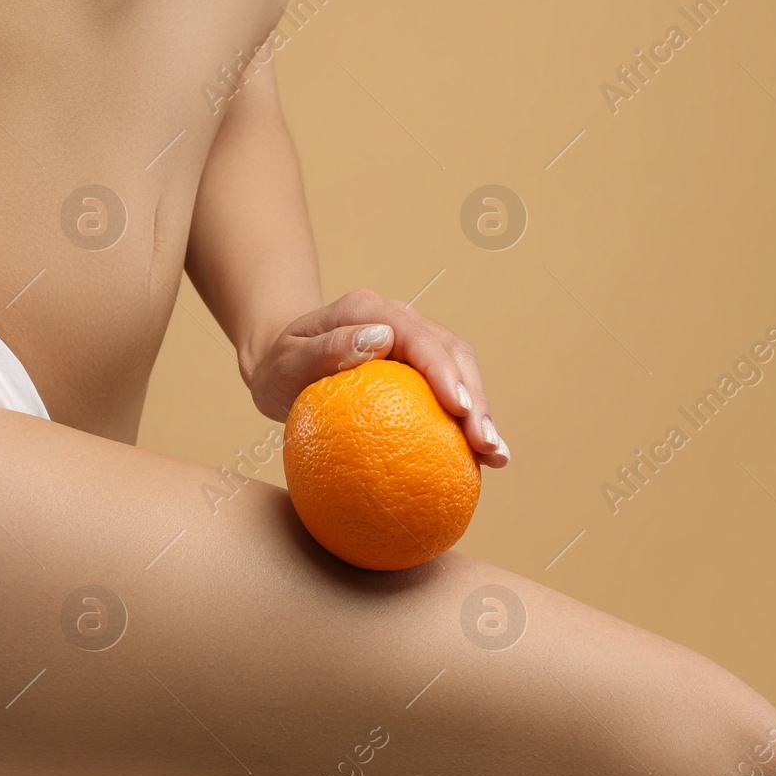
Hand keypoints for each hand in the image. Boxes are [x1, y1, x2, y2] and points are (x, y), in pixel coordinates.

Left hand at [243, 289, 508, 466]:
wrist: (279, 360)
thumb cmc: (278, 364)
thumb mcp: (288, 358)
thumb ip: (326, 348)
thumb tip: (380, 340)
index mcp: (372, 311)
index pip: (419, 338)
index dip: (444, 371)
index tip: (458, 408)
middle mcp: (401, 322)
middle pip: (452, 355)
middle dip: (476, 399)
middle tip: (485, 444)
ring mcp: (413, 346)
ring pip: (461, 374)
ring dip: (482, 414)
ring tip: (496, 457)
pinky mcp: (418, 373)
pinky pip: (448, 396)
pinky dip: (467, 425)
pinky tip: (480, 464)